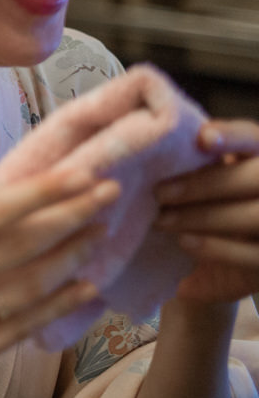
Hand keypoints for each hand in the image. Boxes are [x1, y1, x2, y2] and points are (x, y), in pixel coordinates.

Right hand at [0, 128, 120, 387]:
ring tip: (100, 231)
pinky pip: (24, 327)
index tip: (83, 172)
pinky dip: (60, 305)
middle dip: (71, 216)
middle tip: (110, 192)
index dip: (41, 192)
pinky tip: (85, 284)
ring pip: (29, 287)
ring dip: (72, 257)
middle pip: (18, 247)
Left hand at [156, 118, 258, 303]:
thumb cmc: (203, 203)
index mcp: (258, 157)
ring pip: (256, 216)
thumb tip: (150, 141)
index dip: (234, 136)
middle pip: (256, 177)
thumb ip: (192, 162)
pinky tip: (185, 242)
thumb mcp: (202, 178)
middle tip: (159, 192)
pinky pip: (255, 254)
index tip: (203, 138)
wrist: (226, 261)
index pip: (253, 138)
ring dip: (204, 217)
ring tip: (161, 220)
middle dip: (206, 184)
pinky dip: (218, 248)